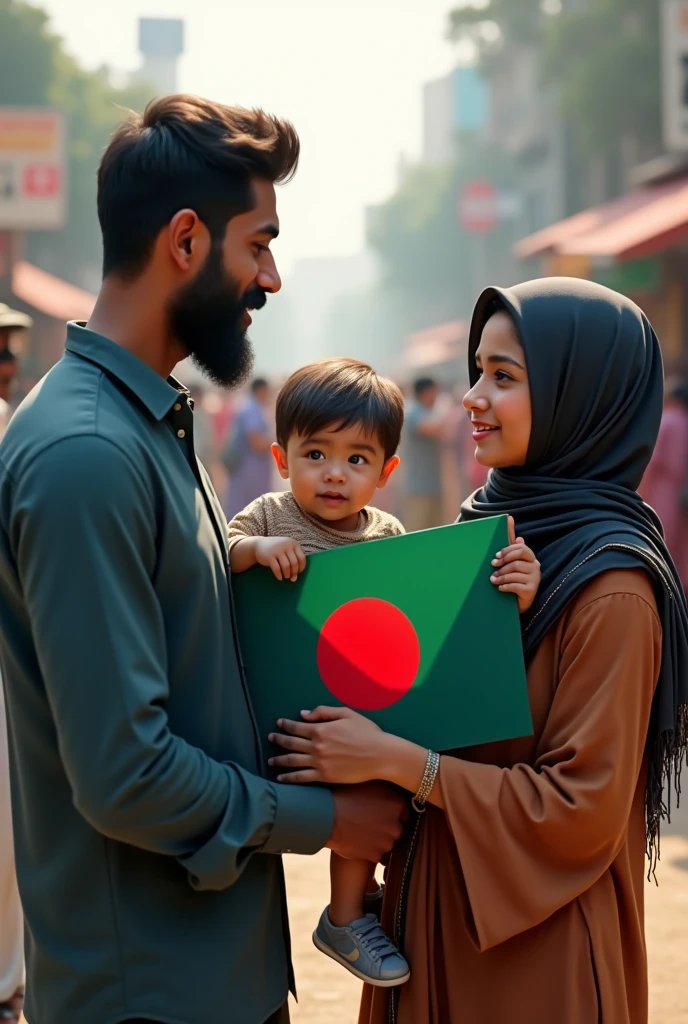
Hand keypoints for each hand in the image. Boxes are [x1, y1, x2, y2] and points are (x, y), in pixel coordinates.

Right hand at [254, 536, 305, 581]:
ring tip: (286, 577)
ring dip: (287, 574)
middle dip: (294, 572)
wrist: (258, 545)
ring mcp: (277, 550)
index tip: (298, 572)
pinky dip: (279, 575)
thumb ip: (292, 562)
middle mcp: (286, 545)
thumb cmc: (276, 550)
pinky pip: (276, 568)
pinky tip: (279, 578)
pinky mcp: (269, 556)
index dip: (301, 567)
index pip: (301, 557)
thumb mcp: (286, 550)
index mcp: (293, 543)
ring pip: (286, 566)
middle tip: (291, 578)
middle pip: (294, 563)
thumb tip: (295, 578)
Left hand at [269, 707, 387, 783]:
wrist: (380, 755)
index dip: (286, 725)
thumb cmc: (366, 732)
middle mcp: (316, 746)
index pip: (297, 727)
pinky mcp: (324, 776)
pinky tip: (281, 777)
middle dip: (278, 740)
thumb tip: (303, 714)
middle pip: (291, 743)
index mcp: (321, 729)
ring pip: (292, 761)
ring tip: (270, 760)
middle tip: (270, 738)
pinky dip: (289, 777)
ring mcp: (319, 763)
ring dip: (279, 760)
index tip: (279, 723)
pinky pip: (301, 778)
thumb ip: (323, 712)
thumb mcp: (346, 713)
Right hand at [328, 781, 407, 861]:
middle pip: (397, 829)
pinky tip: (358, 840)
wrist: (328, 816)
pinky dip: (369, 849)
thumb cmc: (347, 795)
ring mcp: (386, 842)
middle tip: (370, 821)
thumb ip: (388, 790)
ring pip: (387, 842)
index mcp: (397, 805)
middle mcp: (396, 826)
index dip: (392, 812)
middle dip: (387, 827)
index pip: (403, 812)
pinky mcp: (375, 855)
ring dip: (378, 839)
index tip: (381, 811)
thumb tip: (394, 790)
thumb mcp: (371, 784)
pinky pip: (376, 853)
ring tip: (362, 830)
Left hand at [490, 515, 540, 614]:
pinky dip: (505, 586)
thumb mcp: (509, 561)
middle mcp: (536, 567)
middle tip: (493, 567)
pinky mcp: (532, 591)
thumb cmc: (512, 579)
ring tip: (493, 580)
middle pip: (518, 559)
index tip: (496, 556)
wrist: (516, 603)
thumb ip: (510, 544)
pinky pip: (516, 585)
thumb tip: (509, 518)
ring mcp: (535, 579)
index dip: (507, 551)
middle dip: (503, 562)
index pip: (521, 548)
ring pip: (515, 572)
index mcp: (531, 558)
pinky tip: (500, 588)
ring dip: (501, 576)